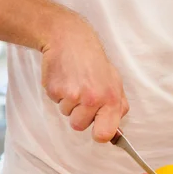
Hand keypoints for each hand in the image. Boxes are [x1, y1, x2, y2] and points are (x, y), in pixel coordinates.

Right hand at [41, 12, 128, 142]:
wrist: (70, 39)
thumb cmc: (94, 62)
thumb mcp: (115, 81)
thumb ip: (117, 107)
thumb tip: (115, 132)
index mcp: (110, 99)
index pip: (104, 134)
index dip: (99, 134)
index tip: (97, 130)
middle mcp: (92, 99)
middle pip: (79, 127)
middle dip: (79, 115)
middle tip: (83, 94)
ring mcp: (71, 95)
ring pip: (66, 115)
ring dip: (69, 103)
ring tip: (74, 83)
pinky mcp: (54, 90)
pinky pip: (55, 103)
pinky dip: (58, 94)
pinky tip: (65, 79)